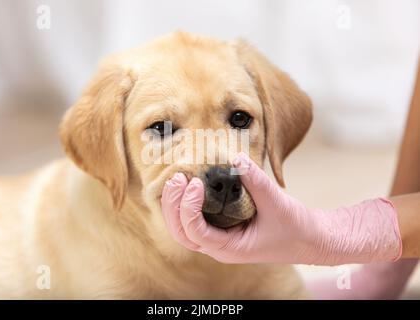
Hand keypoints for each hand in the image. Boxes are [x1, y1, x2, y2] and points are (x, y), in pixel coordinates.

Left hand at [161, 153, 401, 264]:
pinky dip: (185, 205)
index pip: (195, 232)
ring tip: (176, 179)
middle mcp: (219, 248)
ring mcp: (218, 240)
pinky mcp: (221, 230)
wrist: (308, 239)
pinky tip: (186, 185)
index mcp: (229, 249)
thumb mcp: (277, 203)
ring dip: (175, 206)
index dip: (189, 208)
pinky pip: (194, 221)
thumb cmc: (294, 227)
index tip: (196, 184)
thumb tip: (236, 157)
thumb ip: (256, 181)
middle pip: (182, 232)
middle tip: (176, 178)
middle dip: (173, 206)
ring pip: (184, 229)